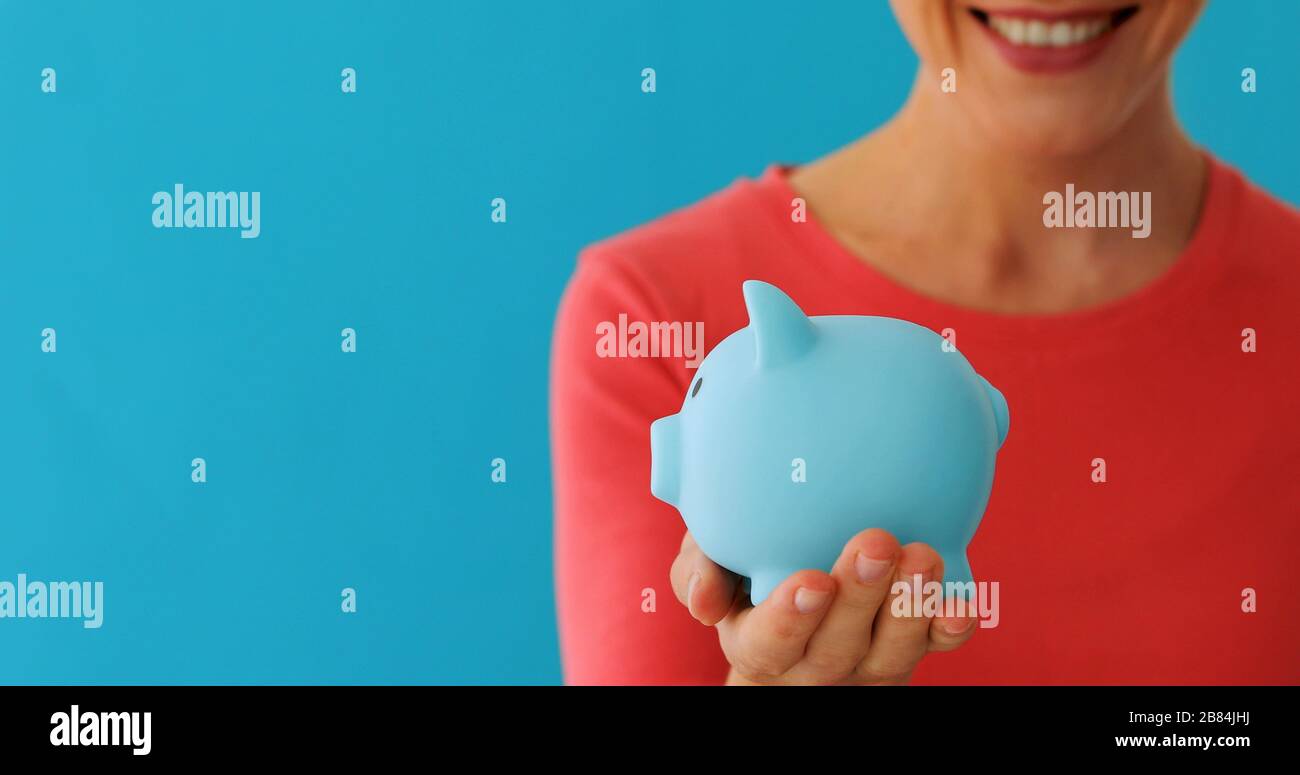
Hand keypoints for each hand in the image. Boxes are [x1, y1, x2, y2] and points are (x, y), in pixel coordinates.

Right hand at [670, 529, 975, 684]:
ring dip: (909, 605)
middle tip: (874, 543)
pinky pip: (935, 647)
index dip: (792, 618)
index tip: (812, 580)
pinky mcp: (908, 647)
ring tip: (920, 556)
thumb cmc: (748, 571)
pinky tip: (961, 600)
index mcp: (758, 645)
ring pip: (892, 651)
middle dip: (860, 596)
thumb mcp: (713, 563)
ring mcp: (867, 660)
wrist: (797, 590)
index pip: (771, 644)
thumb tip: (703, 603)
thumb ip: (699, 570)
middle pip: (838, 646)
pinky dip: (949, 626)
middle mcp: (815, 663)